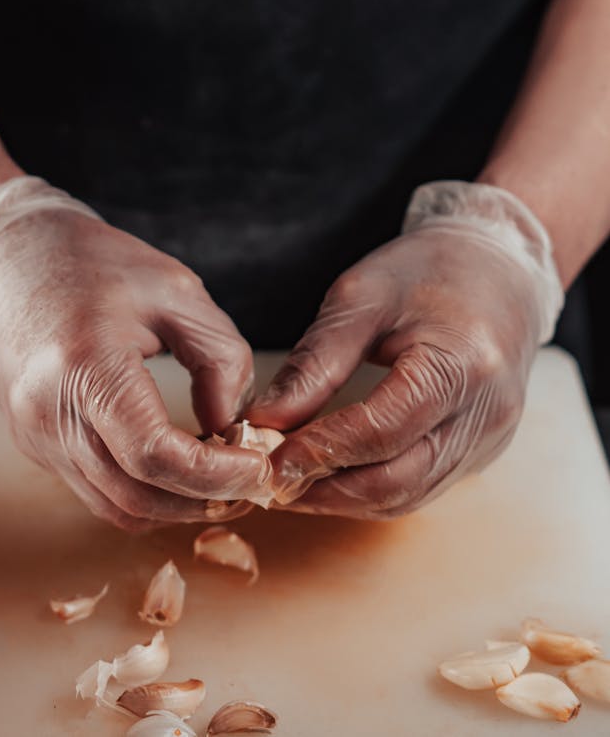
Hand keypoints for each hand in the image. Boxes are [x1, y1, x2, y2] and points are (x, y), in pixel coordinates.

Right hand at [0, 177, 269, 530]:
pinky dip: (146, 492)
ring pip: (117, 507)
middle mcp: (50, 412)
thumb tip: (233, 427)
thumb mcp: (175, 290)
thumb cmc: (90, 262)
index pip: (153, 455)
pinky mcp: (35, 445)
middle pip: (137, 495)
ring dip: (176, 506)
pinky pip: (97, 491)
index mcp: (84, 364)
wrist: (2, 259)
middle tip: (254, 481)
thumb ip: (218, 358)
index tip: (259, 466)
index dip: (215, 475)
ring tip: (225, 480)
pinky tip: (181, 468)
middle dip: (205, 500)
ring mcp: (36, 436)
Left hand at [249, 182, 562, 518]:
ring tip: (292, 482)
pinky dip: (373, 489)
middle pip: (397, 480)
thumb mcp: (361, 297)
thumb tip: (266, 418)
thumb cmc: (428, 269)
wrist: (500, 268)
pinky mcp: (484, 450)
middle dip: (327, 490)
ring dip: (345, 499)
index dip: (320, 453)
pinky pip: (424, 486)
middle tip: (271, 482)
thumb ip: (316, 362)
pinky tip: (333, 475)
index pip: (381, 432)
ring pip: (409, 496)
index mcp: (461, 364)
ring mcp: (491, 438)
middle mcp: (487, 413)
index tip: (268, 460)